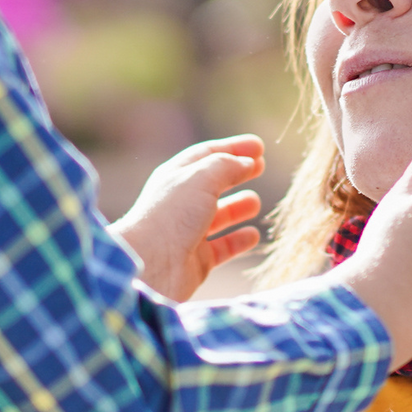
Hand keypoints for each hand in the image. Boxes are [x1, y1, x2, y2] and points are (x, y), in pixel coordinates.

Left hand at [111, 134, 266, 300]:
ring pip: (218, 216)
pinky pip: (222, 247)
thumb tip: (247, 164)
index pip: (207, 155)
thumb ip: (227, 166)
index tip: (259, 146)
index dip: (233, 148)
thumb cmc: (171, 216)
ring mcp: (188, 232)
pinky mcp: (196, 260)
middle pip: (213, 183)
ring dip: (237, 207)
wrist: (151, 265)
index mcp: (176, 177)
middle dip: (237, 174)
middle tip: (261, 166)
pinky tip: (253, 235)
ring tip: (256, 202)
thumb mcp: (201, 179)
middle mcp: (180, 203)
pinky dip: (238, 240)